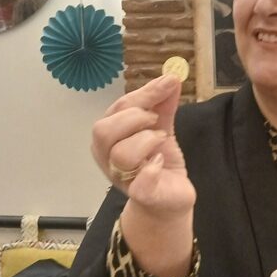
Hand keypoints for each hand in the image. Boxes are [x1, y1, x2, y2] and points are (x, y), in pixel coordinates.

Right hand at [91, 74, 196, 276]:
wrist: (170, 199)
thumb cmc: (158, 163)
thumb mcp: (160, 128)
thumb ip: (163, 104)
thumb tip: (171, 76)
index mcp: (109, 137)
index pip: (116, 108)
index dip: (143, 94)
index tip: (168, 83)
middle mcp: (107, 157)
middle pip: (104, 130)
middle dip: (135, 118)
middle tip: (155, 122)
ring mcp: (121, 178)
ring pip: (121, 154)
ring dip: (146, 141)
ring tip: (161, 141)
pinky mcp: (141, 196)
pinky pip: (140, 182)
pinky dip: (152, 169)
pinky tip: (160, 163)